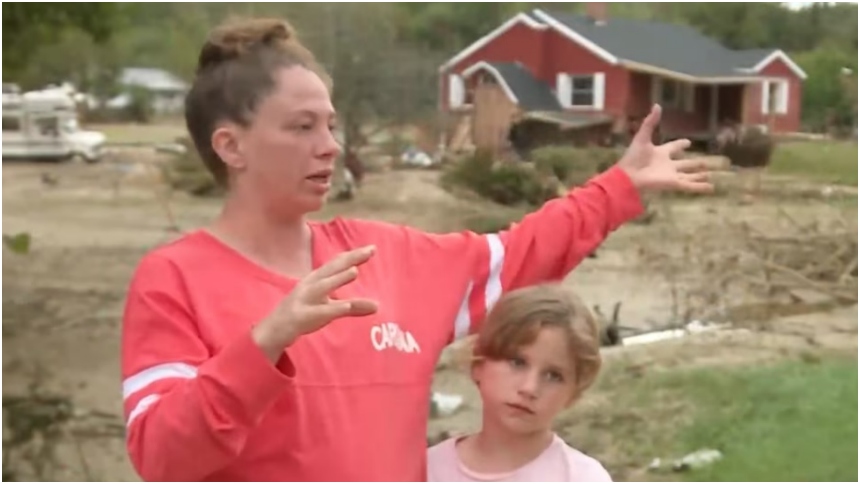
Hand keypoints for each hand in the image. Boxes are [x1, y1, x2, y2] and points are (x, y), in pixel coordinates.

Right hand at [252, 245, 378, 360]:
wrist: (275, 329)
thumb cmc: (305, 312)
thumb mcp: (331, 308)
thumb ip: (353, 306)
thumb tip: (377, 306)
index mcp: (317, 278)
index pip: (337, 263)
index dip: (354, 255)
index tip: (373, 248)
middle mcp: (310, 284)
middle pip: (331, 268)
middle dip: (350, 259)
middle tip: (371, 250)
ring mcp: (305, 300)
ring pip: (322, 287)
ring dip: (337, 279)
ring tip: (355, 271)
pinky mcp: (303, 316)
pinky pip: (319, 312)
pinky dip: (332, 309)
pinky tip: (346, 307)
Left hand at [617, 104, 713, 193]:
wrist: (628, 176)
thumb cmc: (634, 157)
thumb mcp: (642, 137)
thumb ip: (650, 122)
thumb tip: (657, 105)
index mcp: (660, 153)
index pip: (673, 147)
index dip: (680, 144)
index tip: (688, 142)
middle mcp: (667, 165)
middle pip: (684, 164)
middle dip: (694, 164)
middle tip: (705, 162)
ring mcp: (671, 175)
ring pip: (689, 176)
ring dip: (699, 176)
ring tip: (710, 176)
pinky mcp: (674, 184)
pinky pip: (690, 186)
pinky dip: (700, 187)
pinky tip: (711, 187)